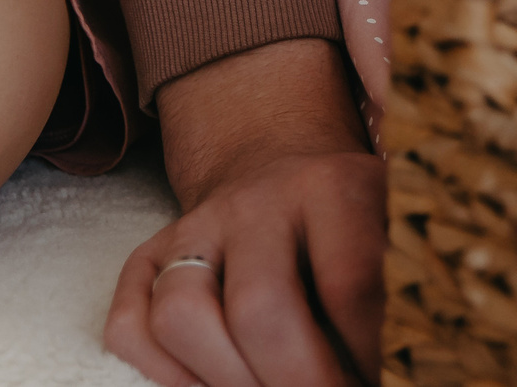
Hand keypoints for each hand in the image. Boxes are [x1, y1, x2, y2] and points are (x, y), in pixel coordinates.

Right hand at [105, 41, 383, 386]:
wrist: (275, 153)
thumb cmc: (345, 217)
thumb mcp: (387, 227)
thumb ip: (382, 291)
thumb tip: (374, 371)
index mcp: (335, 187)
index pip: (349, 281)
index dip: (360, 352)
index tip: (369, 384)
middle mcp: (258, 202)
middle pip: (260, 306)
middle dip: (295, 379)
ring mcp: (194, 228)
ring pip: (180, 316)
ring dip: (225, 380)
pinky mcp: (146, 255)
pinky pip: (129, 327)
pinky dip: (165, 375)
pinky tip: (212, 384)